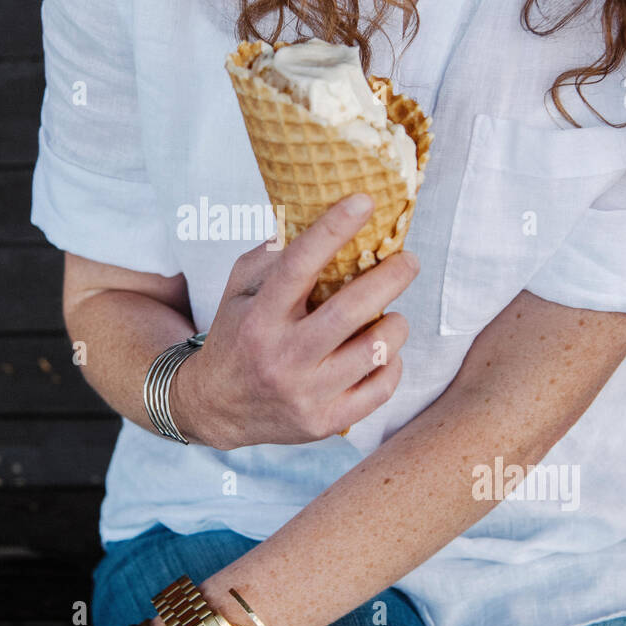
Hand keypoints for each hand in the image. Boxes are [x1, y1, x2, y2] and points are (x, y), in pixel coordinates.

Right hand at [172, 194, 419, 448]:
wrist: (215, 407)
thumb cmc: (237, 335)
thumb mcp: (238, 290)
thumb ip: (272, 257)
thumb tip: (318, 220)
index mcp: (259, 317)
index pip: (297, 265)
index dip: (333, 229)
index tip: (364, 202)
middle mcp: (281, 356)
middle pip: (349, 311)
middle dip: (390, 278)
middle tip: (409, 260)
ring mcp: (304, 394)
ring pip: (375, 351)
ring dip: (396, 324)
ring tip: (393, 314)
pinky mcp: (323, 423)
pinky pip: (380, 388)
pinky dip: (392, 363)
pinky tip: (384, 351)